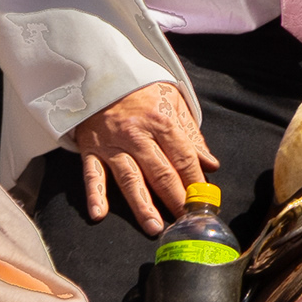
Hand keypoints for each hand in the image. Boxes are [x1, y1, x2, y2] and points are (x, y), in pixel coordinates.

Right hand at [65, 80, 212, 234]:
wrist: (98, 73)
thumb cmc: (140, 89)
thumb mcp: (172, 102)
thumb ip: (191, 135)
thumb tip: (210, 164)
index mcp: (160, 121)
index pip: (183, 158)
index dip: (195, 181)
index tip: (204, 202)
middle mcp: (136, 134)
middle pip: (160, 172)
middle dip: (176, 199)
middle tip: (186, 222)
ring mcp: (112, 144)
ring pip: (129, 179)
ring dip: (143, 205)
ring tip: (155, 227)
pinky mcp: (90, 149)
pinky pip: (92, 175)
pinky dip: (94, 195)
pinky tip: (99, 214)